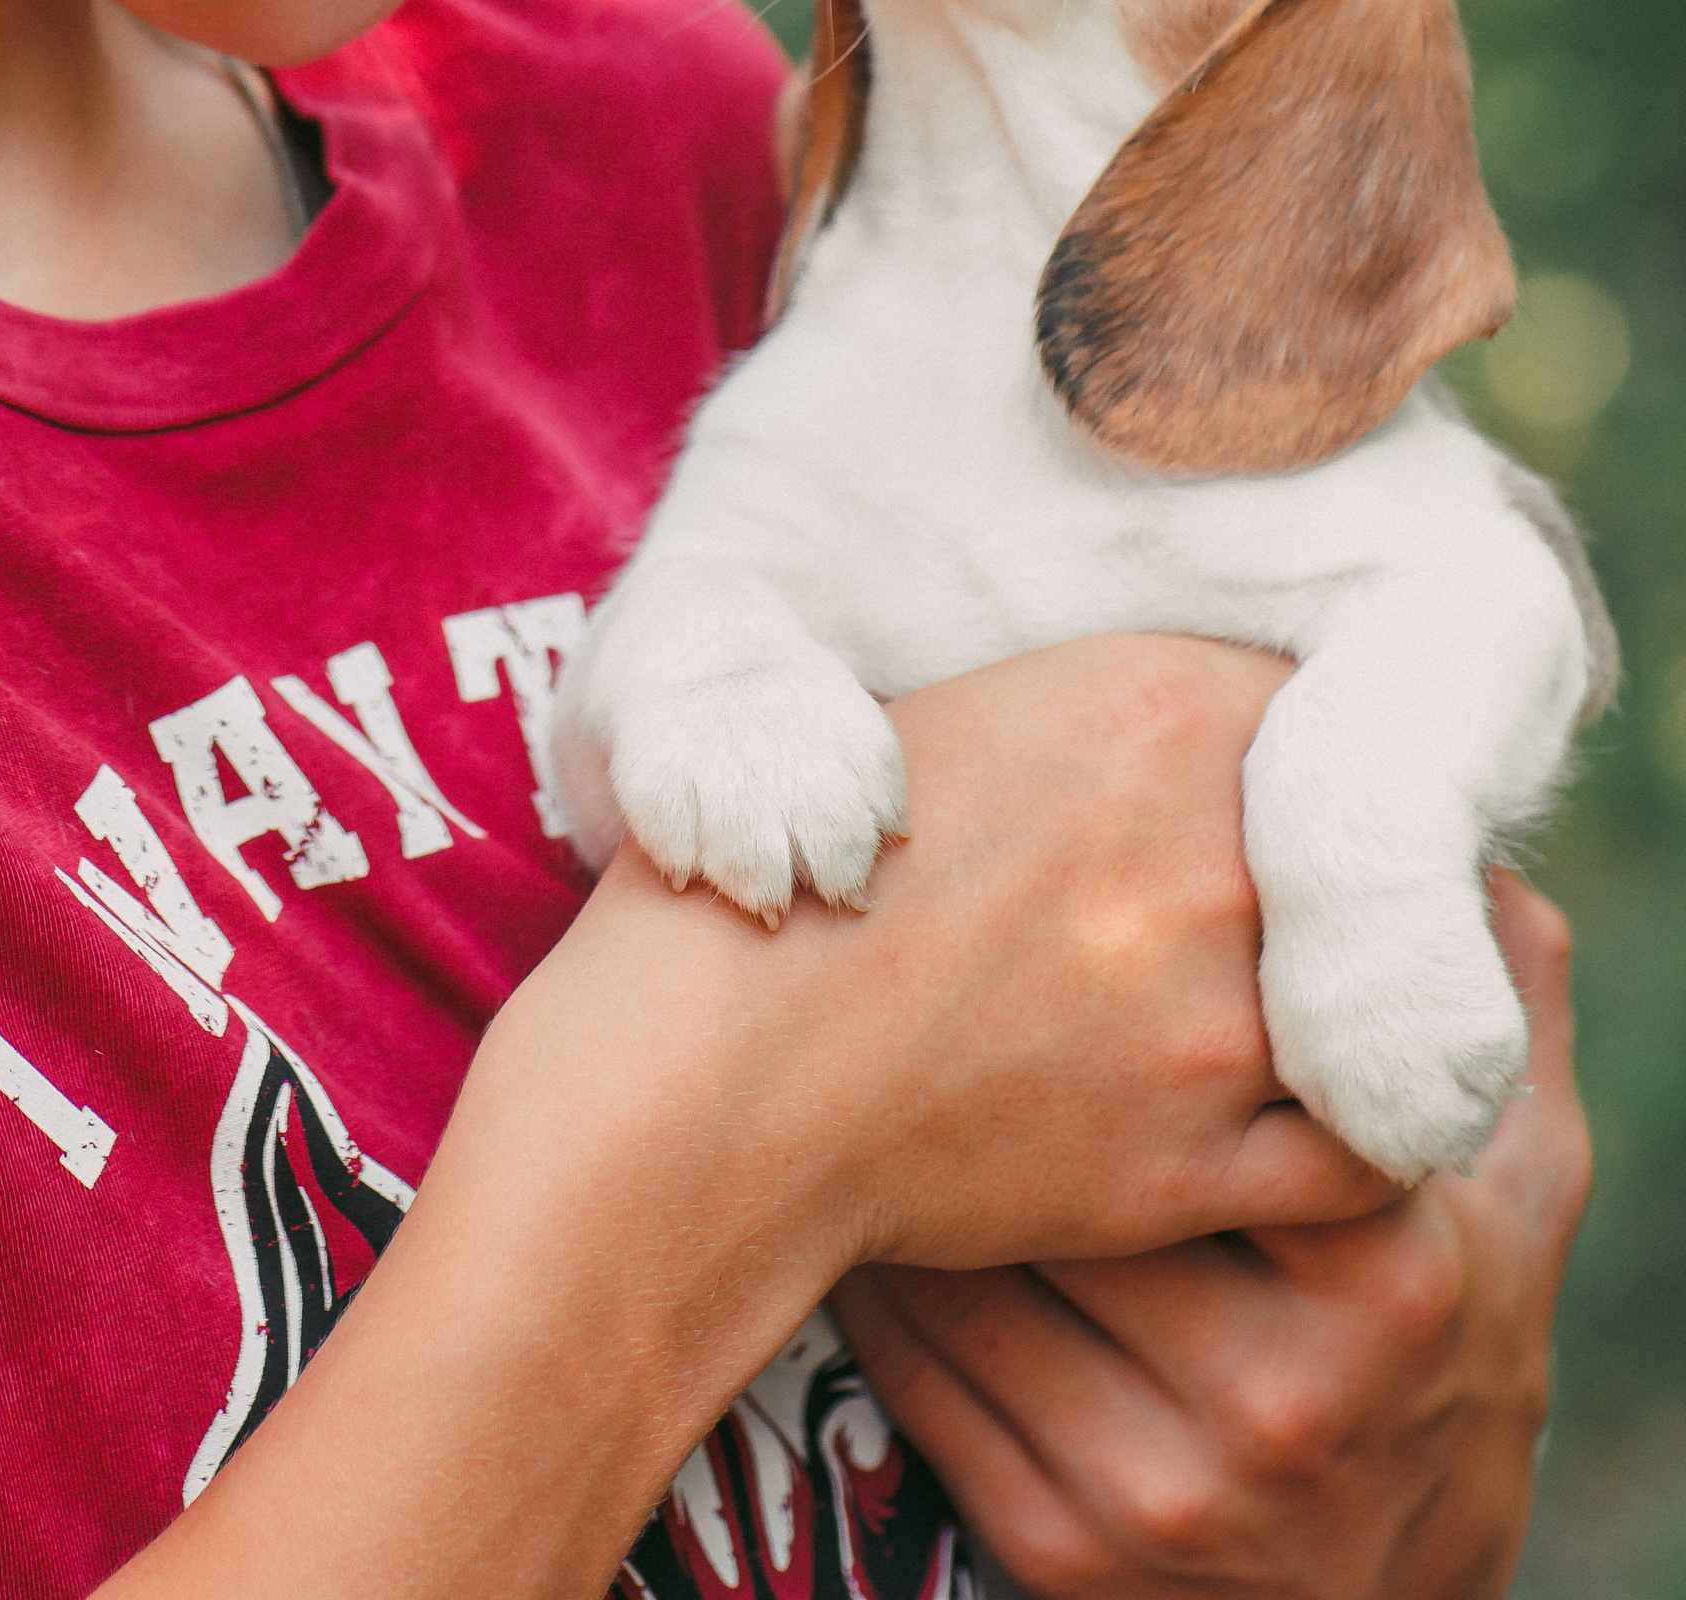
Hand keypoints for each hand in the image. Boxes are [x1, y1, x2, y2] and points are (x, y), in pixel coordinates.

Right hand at [103, 635, 1392, 1599]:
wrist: (703, 1082)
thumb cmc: (776, 877)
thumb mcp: (939, 719)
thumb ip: (1094, 713)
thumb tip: (1180, 739)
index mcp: (1157, 701)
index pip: (1323, 702)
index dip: (1299, 746)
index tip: (1273, 785)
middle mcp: (1218, 849)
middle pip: (1376, 842)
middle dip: (1332, 870)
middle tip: (1287, 899)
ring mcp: (1219, 1019)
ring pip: (1387, 996)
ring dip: (1357, 997)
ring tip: (1315, 1006)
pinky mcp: (1200, 1164)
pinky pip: (1361, 1152)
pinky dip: (1351, 1130)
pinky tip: (1293, 1109)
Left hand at [833, 873, 1585, 1598]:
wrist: (1399, 1569)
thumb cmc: (1439, 1305)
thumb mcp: (1509, 1168)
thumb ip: (1496, 1005)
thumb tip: (1462, 842)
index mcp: (1382, 1269)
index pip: (1202, 1095)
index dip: (1102, 984)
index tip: (1037, 892)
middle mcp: (1280, 1396)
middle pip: (1070, 1181)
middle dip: (980, 1061)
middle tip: (912, 955)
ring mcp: (1165, 1486)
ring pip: (973, 1276)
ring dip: (903, 1158)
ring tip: (860, 1051)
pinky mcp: (1062, 1550)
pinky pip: (923, 1377)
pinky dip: (878, 1274)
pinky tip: (864, 1187)